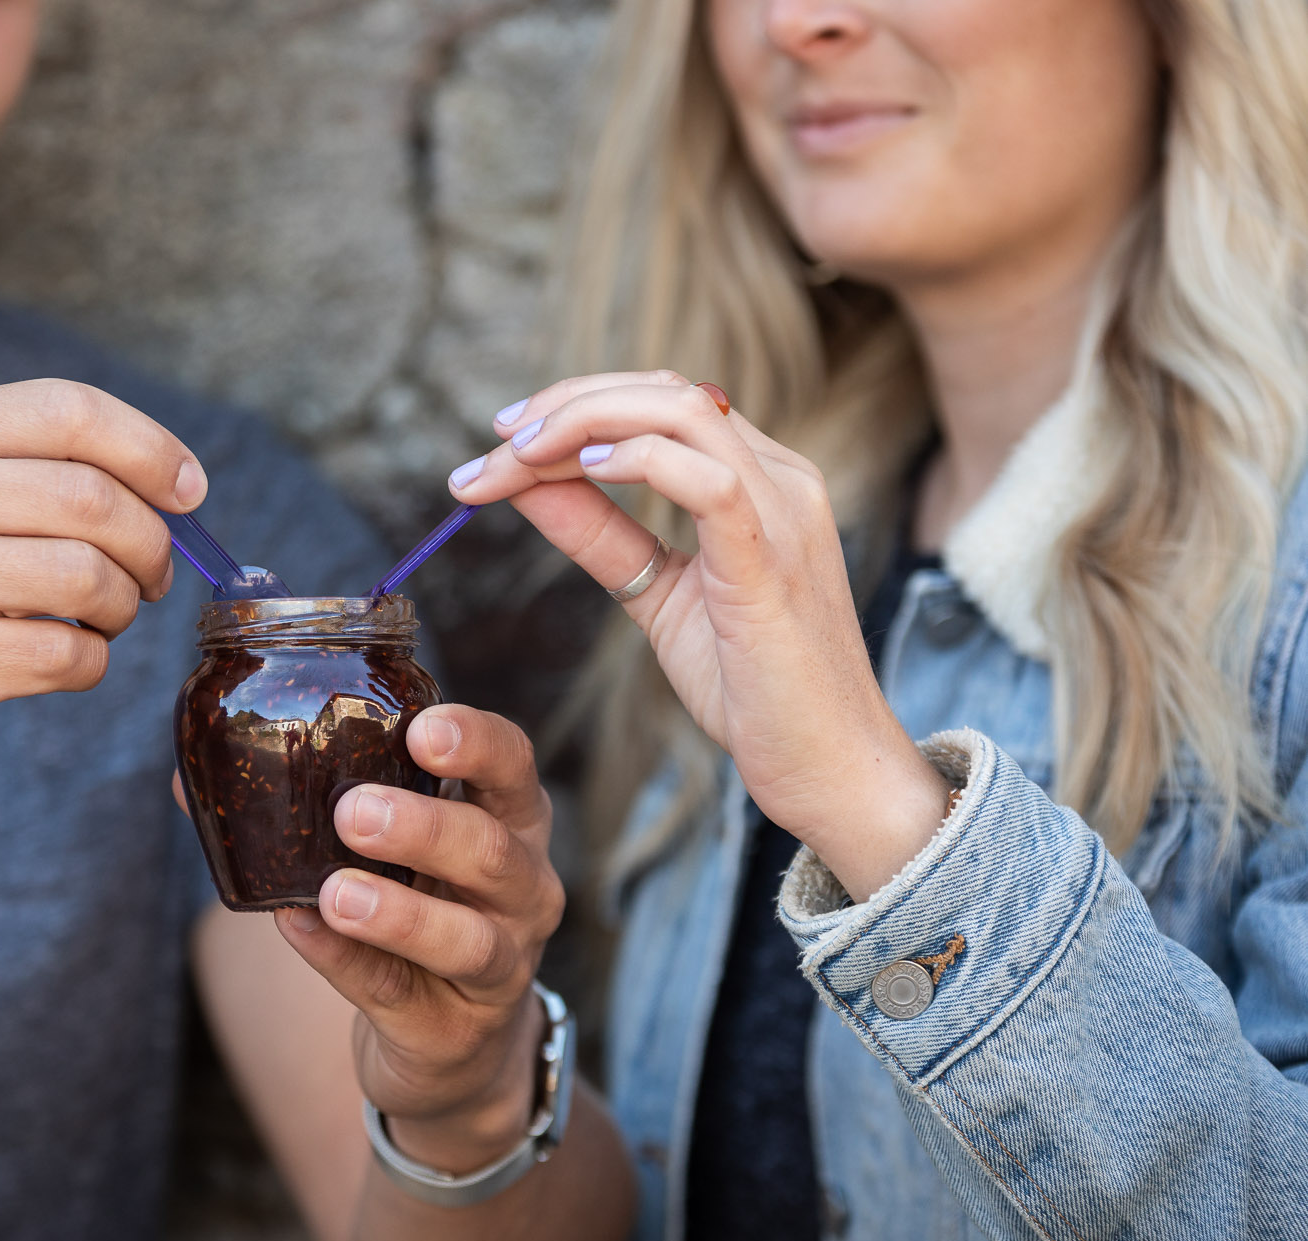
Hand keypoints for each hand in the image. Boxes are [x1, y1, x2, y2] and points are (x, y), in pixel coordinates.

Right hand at [0, 379, 205, 786]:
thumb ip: (27, 466)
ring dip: (122, 608)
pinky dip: (90, 662)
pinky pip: (66, 655)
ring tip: (103, 619)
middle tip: (151, 576)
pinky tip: (63, 658)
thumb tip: (175, 489)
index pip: (72, 411)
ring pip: (90, 579)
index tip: (189, 493)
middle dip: (151, 544)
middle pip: (96, 500)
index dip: (153, 450)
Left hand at [274, 704, 564, 1172]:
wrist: (453, 1046)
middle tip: (350, 811)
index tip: (423, 729)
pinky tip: (300, 932)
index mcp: (510, 824)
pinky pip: (399, 994)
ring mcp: (501, 968)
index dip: (478, 745)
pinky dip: (346, 963)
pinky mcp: (456, 1032)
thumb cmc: (417, 909)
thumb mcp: (394, 854)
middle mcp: (524, 891)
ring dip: (399, 911)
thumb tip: (192, 779)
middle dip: (425, 827)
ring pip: (466, 939)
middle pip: (492, 852)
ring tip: (335, 891)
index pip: (513, 768)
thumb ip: (317, 808)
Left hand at [450, 373, 947, 898]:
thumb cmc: (752, 689)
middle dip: (566, 405)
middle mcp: (779, 477)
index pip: (662, 402)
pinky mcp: (773, 562)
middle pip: (665, 392)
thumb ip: (601, 534)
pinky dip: (641, 461)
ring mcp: (783, 512)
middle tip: (494, 440)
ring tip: (520, 452)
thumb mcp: (656, 594)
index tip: (500, 442)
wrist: (827, 767)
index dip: (575, 406)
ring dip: (585, 421)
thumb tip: (526, 484)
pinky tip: (584, 470)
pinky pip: (709, 481)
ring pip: (683, 412)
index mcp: (759, 479)